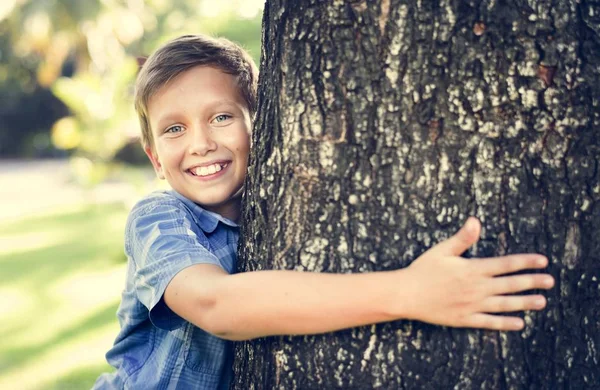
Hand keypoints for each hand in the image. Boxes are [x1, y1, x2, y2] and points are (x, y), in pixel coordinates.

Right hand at [401, 217, 553, 330]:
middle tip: (550, 281)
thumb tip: (475, 220)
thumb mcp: (442, 250)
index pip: (505, 264)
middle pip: (510, 284)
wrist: (406, 294)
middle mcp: (476, 288)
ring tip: (541, 302)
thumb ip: (462, 238)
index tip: (542, 260)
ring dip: (524, 303)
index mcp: (472, 269)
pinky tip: (519, 324)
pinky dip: (505, 324)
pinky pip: (489, 323)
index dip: (525, 261)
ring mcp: (472, 305)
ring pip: (504, 304)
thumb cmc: (422, 270)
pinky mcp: (465, 319)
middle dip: (532, 282)